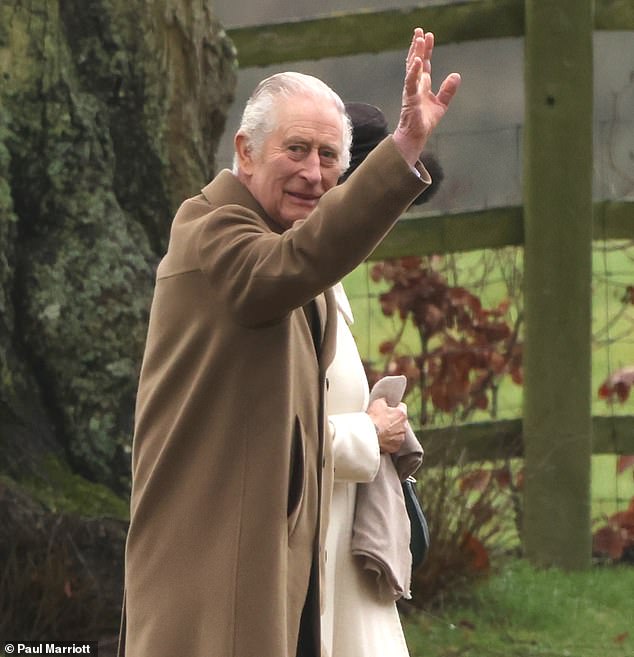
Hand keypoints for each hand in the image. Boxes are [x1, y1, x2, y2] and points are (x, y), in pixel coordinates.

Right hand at [366, 398, 407, 453]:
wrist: (368, 435)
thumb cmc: (373, 419)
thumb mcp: (378, 403)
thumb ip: (385, 401)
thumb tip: (385, 401)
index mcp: (401, 414)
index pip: (402, 406)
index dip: (395, 406)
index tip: (389, 408)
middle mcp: (404, 426)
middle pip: (400, 420)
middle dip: (394, 420)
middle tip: (383, 420)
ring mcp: (400, 437)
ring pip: (398, 432)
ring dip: (392, 431)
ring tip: (381, 430)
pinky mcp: (395, 447)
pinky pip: (394, 442)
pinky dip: (389, 441)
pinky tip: (381, 438)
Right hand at [393, 27, 461, 164]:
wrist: (415, 137)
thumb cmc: (424, 122)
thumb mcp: (441, 104)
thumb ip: (448, 90)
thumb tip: (456, 75)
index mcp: (422, 85)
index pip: (423, 63)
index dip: (425, 50)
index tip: (428, 35)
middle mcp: (415, 85)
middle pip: (416, 61)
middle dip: (417, 46)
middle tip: (420, 30)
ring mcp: (411, 91)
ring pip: (412, 68)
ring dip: (414, 53)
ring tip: (418, 39)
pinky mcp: (409, 98)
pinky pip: (410, 82)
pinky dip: (413, 71)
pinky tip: (416, 61)